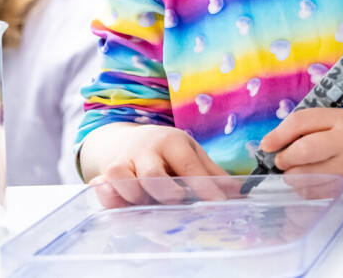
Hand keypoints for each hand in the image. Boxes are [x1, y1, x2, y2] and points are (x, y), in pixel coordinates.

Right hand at [84, 123, 232, 206]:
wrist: (128, 139)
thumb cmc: (167, 151)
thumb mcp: (190, 153)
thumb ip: (211, 174)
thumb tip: (239, 192)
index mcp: (172, 142)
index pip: (189, 167)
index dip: (204, 187)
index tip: (219, 204)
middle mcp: (146, 150)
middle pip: (153, 174)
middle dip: (167, 193)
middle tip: (179, 202)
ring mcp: (123, 161)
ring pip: (123, 179)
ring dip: (137, 196)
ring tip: (150, 204)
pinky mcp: (105, 173)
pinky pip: (103, 186)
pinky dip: (108, 195)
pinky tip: (120, 203)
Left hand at [260, 108, 342, 194]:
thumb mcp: (340, 119)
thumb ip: (311, 126)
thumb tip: (275, 142)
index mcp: (342, 120)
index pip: (301, 122)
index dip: (278, 134)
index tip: (268, 144)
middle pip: (303, 151)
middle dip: (284, 158)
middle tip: (282, 160)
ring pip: (307, 177)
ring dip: (292, 176)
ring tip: (295, 171)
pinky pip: (317, 193)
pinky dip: (305, 189)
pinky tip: (308, 182)